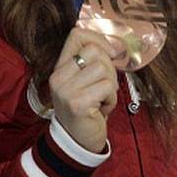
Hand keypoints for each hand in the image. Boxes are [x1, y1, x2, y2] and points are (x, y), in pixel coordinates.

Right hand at [48, 28, 118, 152]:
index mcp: (60, 67)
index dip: (100, 39)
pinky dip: (111, 99)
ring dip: (111, 87)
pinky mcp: (77, 103)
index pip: (77, 34)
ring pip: (104, 69)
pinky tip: (101, 109)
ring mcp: (65, 90)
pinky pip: (107, 87)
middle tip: (103, 88)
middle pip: (96, 51)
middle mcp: (58, 77)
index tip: (112, 52)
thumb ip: (96, 61)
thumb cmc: (88, 107)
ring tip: (101, 99)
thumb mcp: (87, 81)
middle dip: (110, 69)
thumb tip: (118, 45)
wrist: (78, 141)